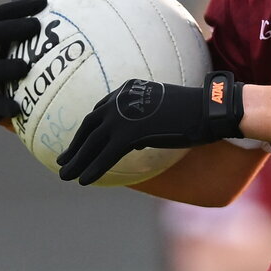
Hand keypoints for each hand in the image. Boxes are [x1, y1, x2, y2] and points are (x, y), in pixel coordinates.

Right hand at [0, 0, 47, 125]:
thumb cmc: (2, 59)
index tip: (44, 2)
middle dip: (13, 28)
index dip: (20, 7)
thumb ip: (21, 20)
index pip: (0, 13)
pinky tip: (18, 108)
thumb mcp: (8, 40)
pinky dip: (1, 104)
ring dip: (5, 67)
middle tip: (36, 26)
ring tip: (25, 68)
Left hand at [56, 72, 245, 184]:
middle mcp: (120, 99)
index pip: (100, 110)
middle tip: (63, 160)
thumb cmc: (194, 111)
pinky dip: (93, 169)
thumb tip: (137, 140)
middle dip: (75, 145)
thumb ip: (146, 121)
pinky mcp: (131, 133)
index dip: (88, 129)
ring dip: (76, 160)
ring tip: (66, 175)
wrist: (207, 109)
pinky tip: (83, 181)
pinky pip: (106, 155)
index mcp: (127, 90)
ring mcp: (124, 116)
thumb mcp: (163, 111)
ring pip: (92, 142)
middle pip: (90, 125)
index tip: (79, 143)